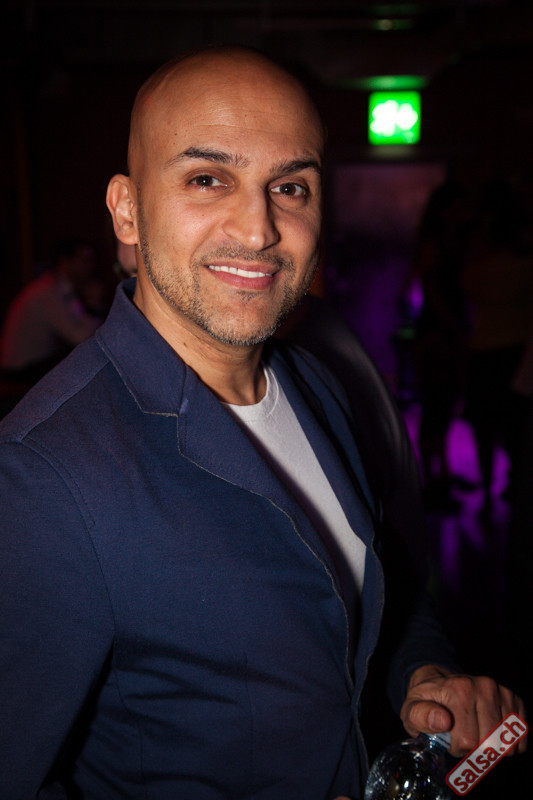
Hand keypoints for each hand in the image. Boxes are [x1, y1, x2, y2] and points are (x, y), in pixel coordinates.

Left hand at [400, 664, 526, 756]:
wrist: (439, 685)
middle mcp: (483, 686)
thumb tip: (443, 721)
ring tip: (475, 734)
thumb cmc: (426, 703)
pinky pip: (520, 736)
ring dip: (491, 748)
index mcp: (458, 689)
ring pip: (508, 744)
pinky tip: (491, 734)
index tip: (447, 738)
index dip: (456, 747)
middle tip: (461, 737)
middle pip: (491, 744)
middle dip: (474, 750)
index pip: (468, 740)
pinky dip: (507, 743)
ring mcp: (500, 691)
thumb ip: (421, 717)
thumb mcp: (412, 711)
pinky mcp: (513, 698)